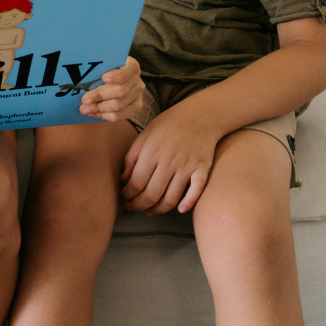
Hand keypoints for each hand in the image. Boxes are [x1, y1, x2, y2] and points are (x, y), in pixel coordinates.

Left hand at [80, 55, 143, 121]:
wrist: (113, 78)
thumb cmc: (105, 69)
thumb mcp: (104, 63)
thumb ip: (98, 64)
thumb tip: (83, 67)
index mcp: (132, 66)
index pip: (129, 69)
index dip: (117, 75)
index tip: (103, 77)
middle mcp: (138, 81)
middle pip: (120, 91)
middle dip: (100, 96)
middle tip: (84, 100)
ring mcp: (138, 95)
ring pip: (119, 105)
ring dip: (99, 108)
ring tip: (85, 109)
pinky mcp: (135, 107)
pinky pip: (120, 116)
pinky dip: (104, 116)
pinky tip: (93, 113)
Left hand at [120, 100, 221, 214]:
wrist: (201, 114)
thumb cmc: (169, 123)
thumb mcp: (145, 133)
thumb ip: (132, 156)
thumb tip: (124, 179)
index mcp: (152, 152)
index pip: (135, 183)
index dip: (127, 195)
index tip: (124, 198)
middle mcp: (169, 161)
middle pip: (151, 194)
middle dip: (139, 206)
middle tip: (133, 207)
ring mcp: (187, 166)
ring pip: (171, 198)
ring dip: (158, 210)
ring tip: (150, 211)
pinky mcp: (202, 169)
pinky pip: (196, 192)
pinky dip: (188, 203)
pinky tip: (180, 209)